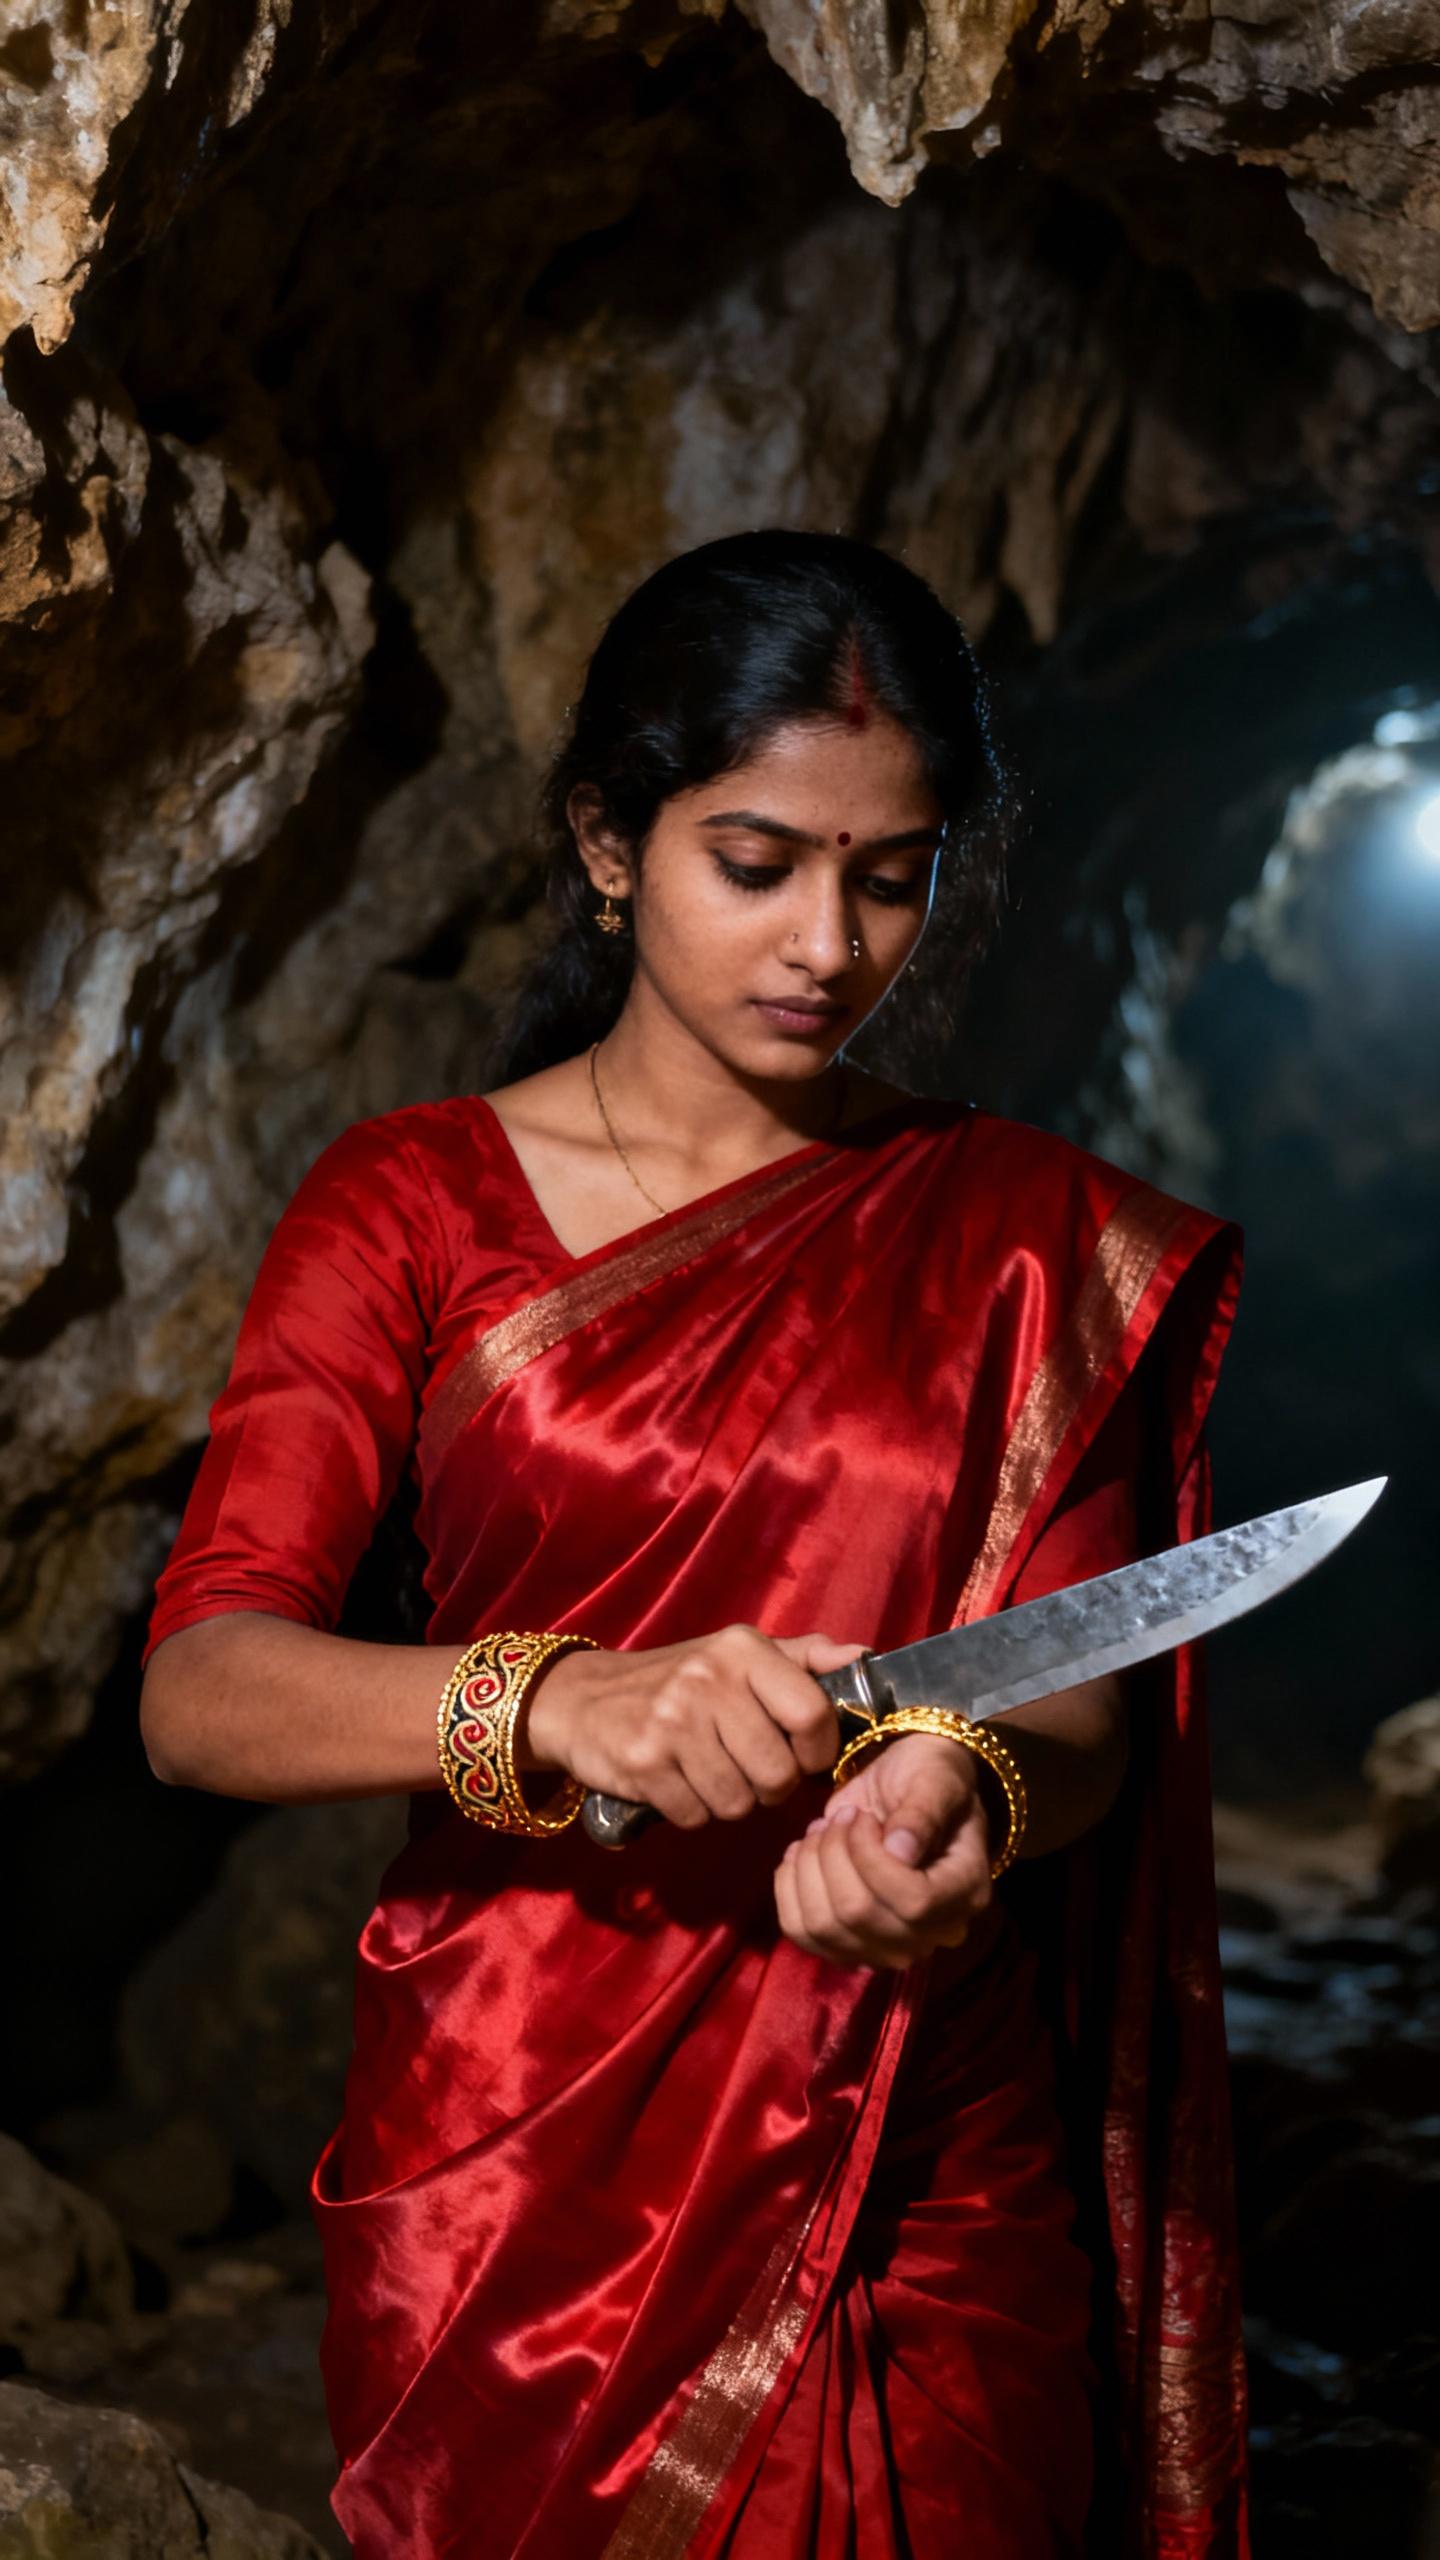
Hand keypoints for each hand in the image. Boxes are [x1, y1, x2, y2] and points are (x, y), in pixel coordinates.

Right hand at [523, 1627, 866, 1828]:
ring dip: (729, 1801)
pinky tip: (677, 1783)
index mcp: (742, 1649)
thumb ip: (803, 1658)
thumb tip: (862, 1656)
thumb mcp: (737, 1655)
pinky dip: (691, 1811)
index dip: (816, 1753)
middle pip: (778, 1774)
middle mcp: (708, 1679)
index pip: (812, 1715)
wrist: (582, 1699)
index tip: (802, 1758)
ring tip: (708, 1773)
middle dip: (769, 1787)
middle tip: (746, 1771)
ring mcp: (672, 1721)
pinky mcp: (642, 1762)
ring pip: (738, 1802)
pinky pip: (696, 1816)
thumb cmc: (677, 1681)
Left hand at [773, 1731, 992, 1969]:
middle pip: (859, 1915)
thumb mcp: (935, 1779)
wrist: (907, 1788)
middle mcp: (932, 1932)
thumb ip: (922, 1811)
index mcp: (966, 1890)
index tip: (863, 1817)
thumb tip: (899, 1851)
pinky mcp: (849, 1943)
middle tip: (843, 1818)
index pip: (914, 1901)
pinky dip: (789, 1887)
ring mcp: (889, 1945)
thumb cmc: (930, 1776)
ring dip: (809, 1867)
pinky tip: (800, 1854)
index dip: (872, 1858)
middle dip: (834, 1854)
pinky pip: (801, 1932)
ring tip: (823, 1832)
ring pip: (823, 1927)